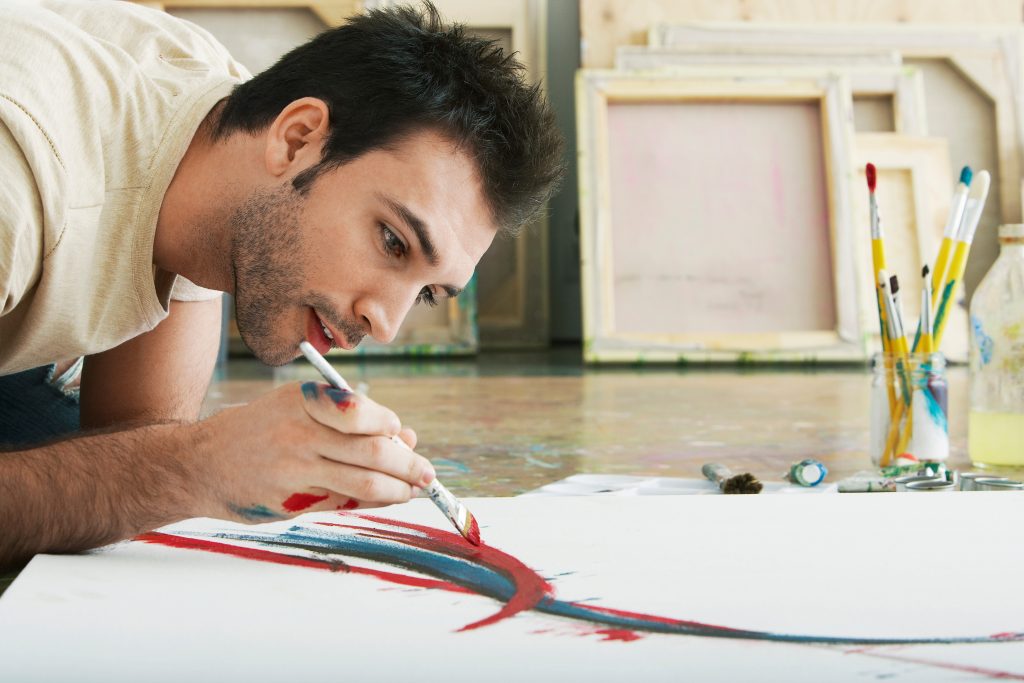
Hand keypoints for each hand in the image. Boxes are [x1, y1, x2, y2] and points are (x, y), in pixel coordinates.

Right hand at [193, 381, 433, 521]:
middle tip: (427, 475)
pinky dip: (370, 502)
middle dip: (408, 465)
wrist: (199, 464)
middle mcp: (301, 432)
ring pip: (364, 482)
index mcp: (305, 399)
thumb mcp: (297, 409)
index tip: (403, 435)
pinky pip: (344, 502)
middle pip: (372, 450)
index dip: (390, 427)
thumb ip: (350, 420)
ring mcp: (297, 468)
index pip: (362, 413)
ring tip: (412, 492)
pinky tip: (382, 500)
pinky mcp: (293, 500)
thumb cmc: (260, 431)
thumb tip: (407, 438)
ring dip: (397, 490)